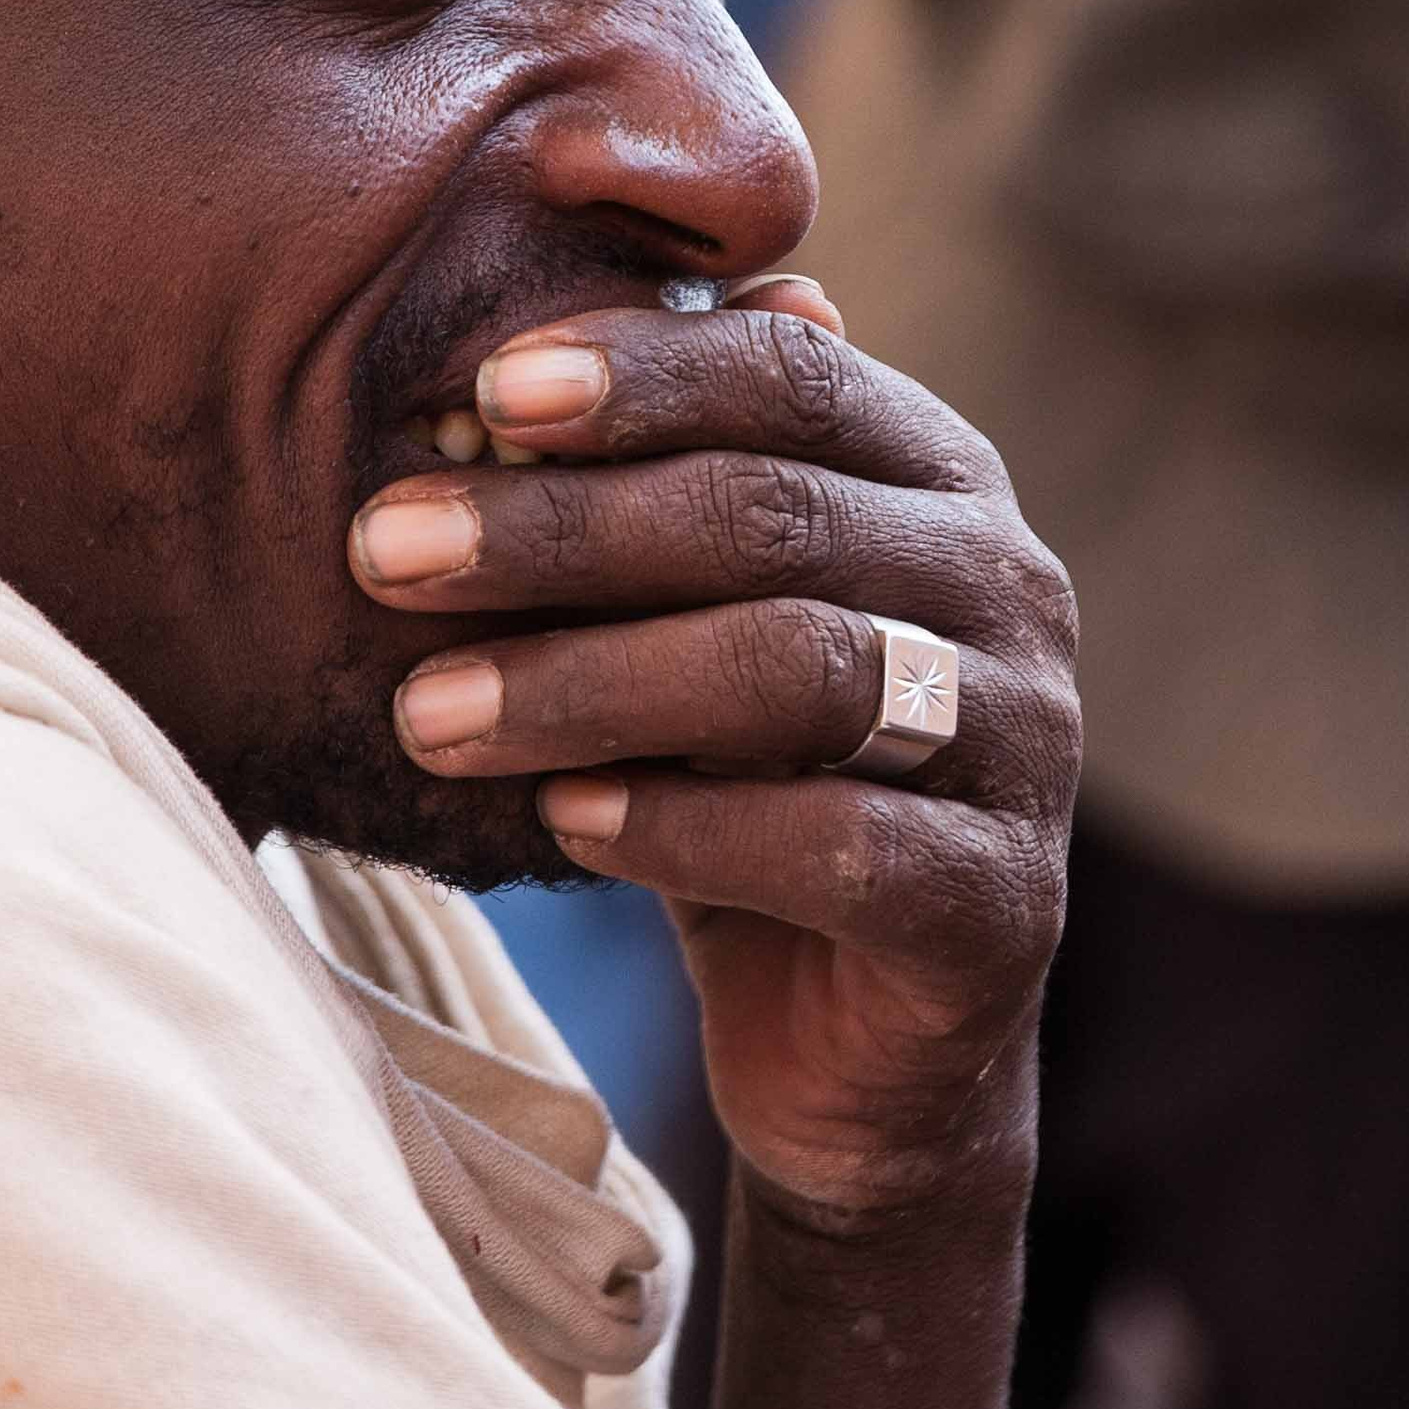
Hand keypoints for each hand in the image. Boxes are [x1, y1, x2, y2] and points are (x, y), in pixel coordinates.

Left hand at [348, 284, 1078, 1231]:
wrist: (856, 1036)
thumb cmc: (744, 774)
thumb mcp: (686, 618)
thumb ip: (636, 495)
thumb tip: (485, 384)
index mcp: (935, 476)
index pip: (791, 376)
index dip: (640, 371)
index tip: (479, 392)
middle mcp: (1006, 586)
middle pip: (773, 517)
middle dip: (560, 531)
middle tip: (383, 553)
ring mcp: (1024, 745)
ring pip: (801, 668)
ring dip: (591, 682)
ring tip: (428, 713)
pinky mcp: (999, 904)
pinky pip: (839, 844)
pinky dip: (685, 825)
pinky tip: (562, 822)